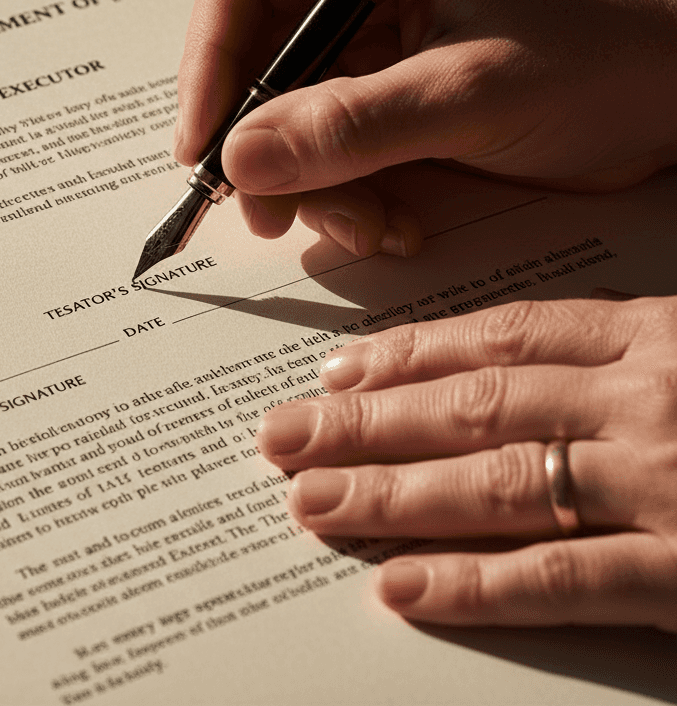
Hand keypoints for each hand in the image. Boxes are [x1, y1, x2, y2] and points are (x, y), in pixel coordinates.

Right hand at [174, 0, 676, 256]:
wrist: (671, 101)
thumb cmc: (600, 62)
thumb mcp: (471, 94)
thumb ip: (353, 125)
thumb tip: (239, 156)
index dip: (208, 63)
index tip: (205, 146)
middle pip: (255, 60)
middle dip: (260, 144)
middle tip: (269, 212)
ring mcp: (371, 48)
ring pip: (287, 119)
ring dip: (311, 186)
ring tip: (370, 224)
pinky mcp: (386, 99)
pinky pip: (329, 152)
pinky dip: (347, 197)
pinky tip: (394, 220)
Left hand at [256, 296, 676, 630]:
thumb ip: (617, 349)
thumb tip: (519, 343)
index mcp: (653, 339)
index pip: (501, 339)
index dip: (409, 355)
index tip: (337, 371)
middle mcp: (645, 404)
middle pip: (475, 405)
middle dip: (366, 422)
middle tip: (284, 434)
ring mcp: (664, 484)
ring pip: (497, 483)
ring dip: (391, 494)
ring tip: (311, 500)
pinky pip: (564, 579)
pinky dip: (475, 583)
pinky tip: (402, 585)